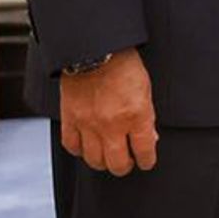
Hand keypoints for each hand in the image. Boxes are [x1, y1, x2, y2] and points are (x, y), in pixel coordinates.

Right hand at [60, 48, 156, 175]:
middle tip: (126, 163)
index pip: (144, 151)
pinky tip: (86, 147)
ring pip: (94, 160)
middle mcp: (111, 124)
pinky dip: (80, 150)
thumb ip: (147, 117)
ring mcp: (89, 124)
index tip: (146, 162)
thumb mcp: (146, 90)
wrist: (96, 50)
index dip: (146, 161)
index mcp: (136, 115)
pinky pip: (72, 146)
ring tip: (107, 158)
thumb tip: (149, 139)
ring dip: (102, 162)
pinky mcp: (70, 119)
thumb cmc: (124, 66)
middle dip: (124, 167)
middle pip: (117, 163)